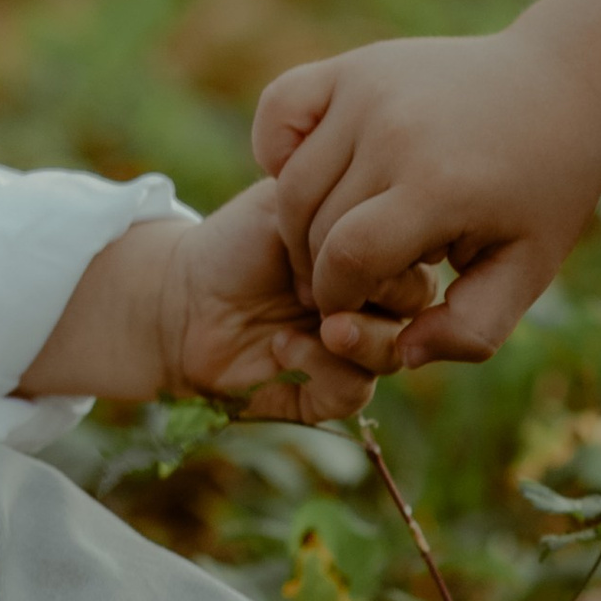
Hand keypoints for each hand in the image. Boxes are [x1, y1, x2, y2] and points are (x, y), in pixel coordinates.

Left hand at [18, 194, 422, 418]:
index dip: (398, 250)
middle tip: (341, 287)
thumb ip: (344, 211)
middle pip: (419, 312)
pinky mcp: (324, 394)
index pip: (421, 258)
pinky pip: (352, 390)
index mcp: (376, 258)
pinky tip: (282, 348)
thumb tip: (384, 245)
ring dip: (361, 338)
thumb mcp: (290, 207)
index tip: (358, 236)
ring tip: (324, 324)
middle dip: (384, 296)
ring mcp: (353, 353)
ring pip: (393, 355)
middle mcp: (374, 307)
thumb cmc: (235, 244)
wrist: (179, 296)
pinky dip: (321, 368)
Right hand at [253, 0, 600, 372]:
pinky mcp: (353, 65)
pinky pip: (278, 109)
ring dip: (300, 222)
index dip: (339, 296)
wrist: (560, 87)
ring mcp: (367, 89)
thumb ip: (470, 329)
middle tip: (352, 278)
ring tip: (338, 236)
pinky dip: (276, 148)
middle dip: (320, 267)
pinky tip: (308, 172)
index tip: (354, 307)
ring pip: (291, 178)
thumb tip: (401, 353)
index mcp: (439, 185)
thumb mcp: (527, 268)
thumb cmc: (542, 188)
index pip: (347, 258)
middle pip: (314, 223)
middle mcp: (393, 131)